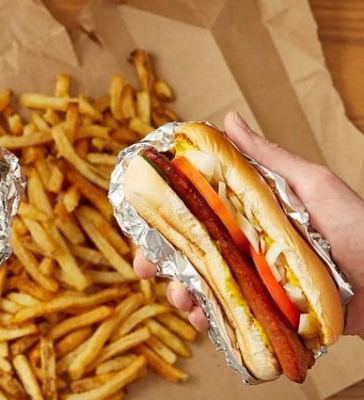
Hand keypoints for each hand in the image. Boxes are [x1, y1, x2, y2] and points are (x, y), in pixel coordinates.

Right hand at [133, 111, 363, 334]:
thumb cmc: (357, 225)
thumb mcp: (310, 184)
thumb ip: (266, 157)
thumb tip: (227, 118)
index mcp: (243, 215)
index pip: (192, 214)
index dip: (161, 218)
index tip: (140, 221)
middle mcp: (240, 248)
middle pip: (186, 254)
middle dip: (157, 262)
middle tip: (144, 268)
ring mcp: (249, 282)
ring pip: (198, 288)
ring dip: (179, 294)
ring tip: (181, 299)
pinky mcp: (261, 312)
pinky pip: (225, 318)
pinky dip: (208, 320)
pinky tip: (202, 319)